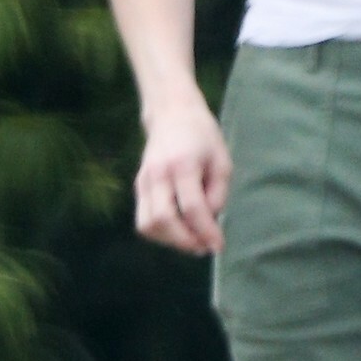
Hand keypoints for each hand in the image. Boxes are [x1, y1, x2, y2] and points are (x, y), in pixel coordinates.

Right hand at [135, 90, 231, 254]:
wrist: (171, 114)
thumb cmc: (203, 137)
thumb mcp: (221, 161)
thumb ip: (218, 193)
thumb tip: (209, 222)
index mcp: (183, 165)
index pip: (192, 207)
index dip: (206, 231)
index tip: (218, 246)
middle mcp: (158, 174)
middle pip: (164, 219)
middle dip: (185, 241)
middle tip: (203, 247)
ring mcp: (144, 180)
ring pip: (148, 225)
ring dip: (170, 240)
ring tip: (191, 240)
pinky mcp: (138, 186)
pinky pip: (144, 220)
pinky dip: (160, 233)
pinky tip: (178, 230)